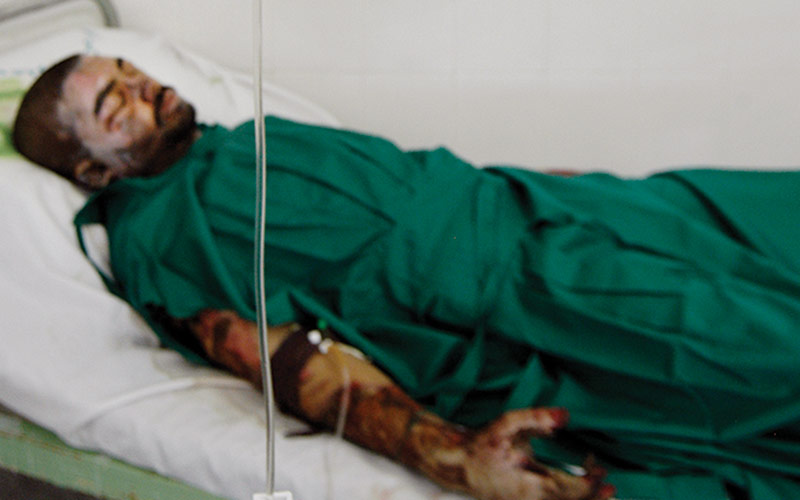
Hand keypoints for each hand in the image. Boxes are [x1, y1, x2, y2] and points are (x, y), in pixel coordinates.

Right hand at [463, 408, 614, 499]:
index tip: (601, 471)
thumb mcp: (504, 426)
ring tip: (604, 492)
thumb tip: (564, 416)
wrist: (456, 464)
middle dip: (592, 495)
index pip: (567, 490)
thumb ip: (535, 418)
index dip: (588, 484)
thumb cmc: (478, 447)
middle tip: (610, 484)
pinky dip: (567, 498)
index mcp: (527, 486)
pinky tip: (577, 492)